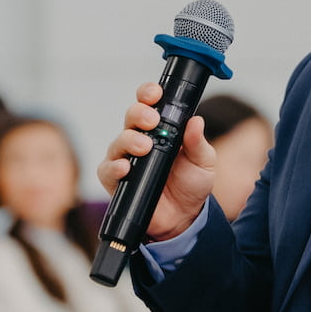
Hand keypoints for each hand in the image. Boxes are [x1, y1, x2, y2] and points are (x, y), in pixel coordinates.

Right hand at [99, 82, 214, 240]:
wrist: (184, 218)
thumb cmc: (191, 185)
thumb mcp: (203, 162)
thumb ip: (198, 142)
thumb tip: (196, 121)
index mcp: (160, 129)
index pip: (149, 103)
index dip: (148, 94)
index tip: (156, 94)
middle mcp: (139, 139)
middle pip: (131, 117)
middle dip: (139, 114)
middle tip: (153, 121)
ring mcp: (126, 159)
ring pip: (118, 141)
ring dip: (129, 140)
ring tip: (144, 147)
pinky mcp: (116, 181)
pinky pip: (107, 170)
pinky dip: (114, 167)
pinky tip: (124, 168)